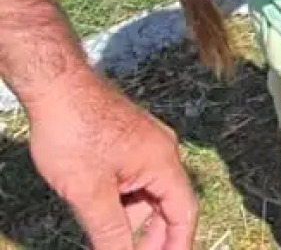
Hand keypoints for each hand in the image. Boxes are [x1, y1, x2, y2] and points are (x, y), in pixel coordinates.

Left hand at [26, 67, 196, 248]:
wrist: (56, 86)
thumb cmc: (74, 130)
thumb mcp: (89, 193)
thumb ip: (110, 232)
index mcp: (163, 162)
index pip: (184, 213)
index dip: (177, 244)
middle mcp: (162, 151)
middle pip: (168, 204)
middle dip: (151, 236)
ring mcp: (146, 143)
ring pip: (147, 192)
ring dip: (131, 218)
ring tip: (105, 236)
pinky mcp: (129, 139)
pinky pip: (134, 177)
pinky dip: (121, 199)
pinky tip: (98, 209)